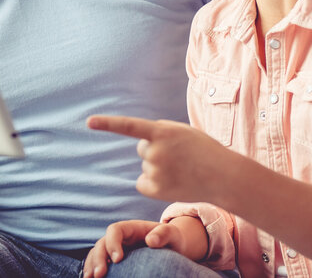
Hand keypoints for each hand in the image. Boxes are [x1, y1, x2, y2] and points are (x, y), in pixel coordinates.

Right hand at [83, 218, 206, 277]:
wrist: (172, 247)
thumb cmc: (172, 239)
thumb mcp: (172, 234)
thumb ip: (164, 233)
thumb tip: (151, 241)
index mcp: (131, 228)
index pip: (115, 230)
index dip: (113, 243)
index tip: (118, 259)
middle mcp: (120, 238)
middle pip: (102, 243)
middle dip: (98, 258)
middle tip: (100, 274)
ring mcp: (115, 249)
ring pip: (96, 253)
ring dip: (91, 265)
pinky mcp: (114, 260)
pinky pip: (99, 263)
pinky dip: (93, 270)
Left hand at [86, 115, 234, 203]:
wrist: (222, 176)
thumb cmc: (204, 150)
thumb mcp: (183, 132)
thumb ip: (160, 132)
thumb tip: (139, 140)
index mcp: (162, 132)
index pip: (129, 126)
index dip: (108, 124)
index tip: (88, 122)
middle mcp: (156, 152)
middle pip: (142, 149)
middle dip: (155, 150)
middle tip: (178, 156)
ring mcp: (155, 172)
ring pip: (146, 166)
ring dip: (159, 167)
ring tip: (182, 169)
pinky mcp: (155, 190)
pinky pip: (143, 182)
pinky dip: (153, 183)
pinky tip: (172, 182)